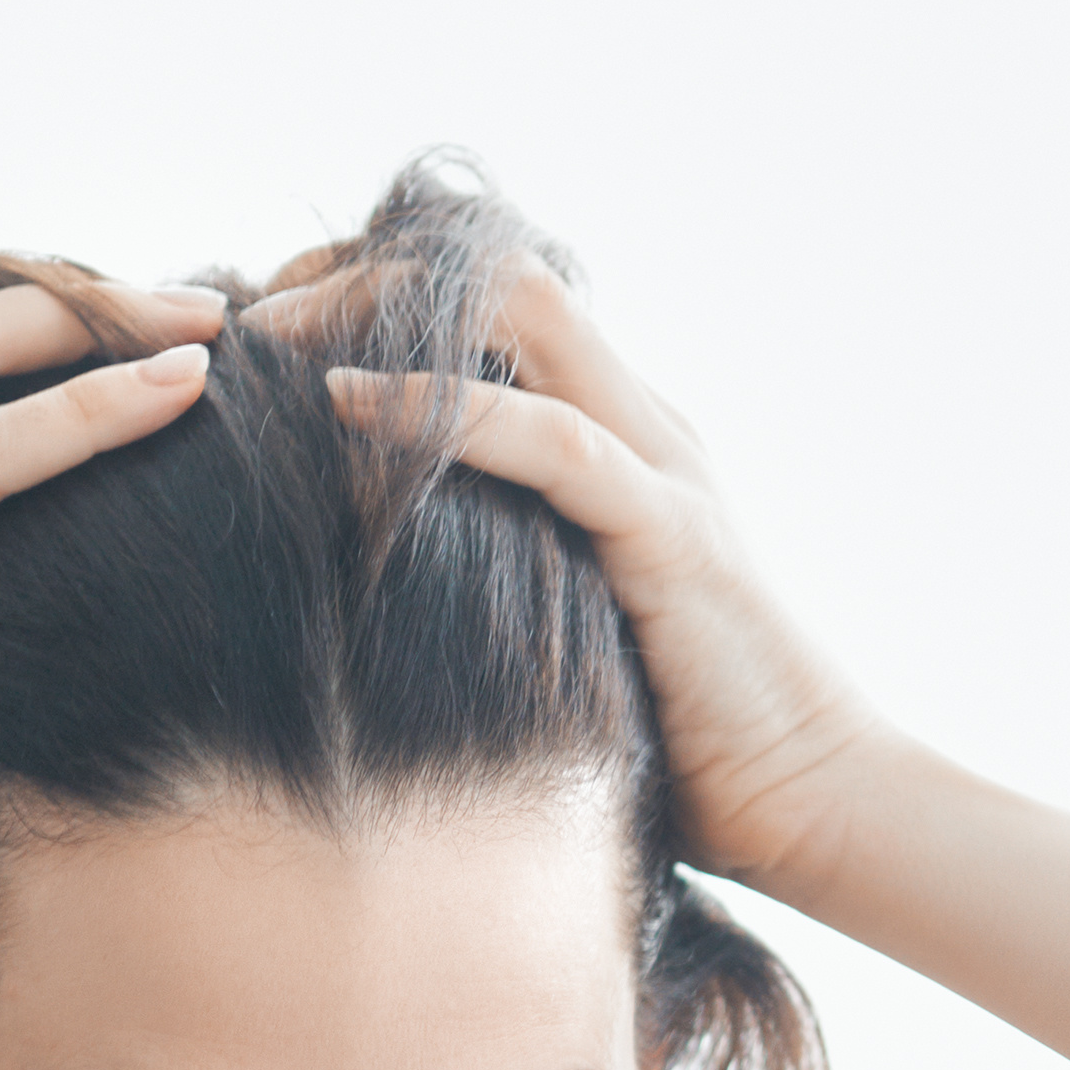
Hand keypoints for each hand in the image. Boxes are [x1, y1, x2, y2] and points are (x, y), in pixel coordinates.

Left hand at [245, 247, 899, 917]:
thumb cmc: (680, 740)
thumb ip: (488, 576)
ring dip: (388, 307)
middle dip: (367, 269)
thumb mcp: (559, 630)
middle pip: (500, 276)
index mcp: (616, 437)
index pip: (497, 300)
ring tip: (279, 332)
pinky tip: (346, 403)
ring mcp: (663, 468)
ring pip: (527, 315)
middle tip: (256, 310)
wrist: (813, 799)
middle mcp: (643, 425)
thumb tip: (355, 592)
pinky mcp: (670, 536)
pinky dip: (447, 410)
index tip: (276, 323)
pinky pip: (555, 442)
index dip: (381, 285)